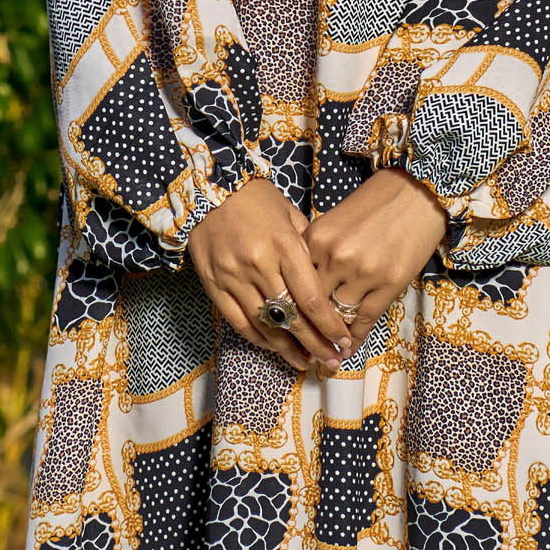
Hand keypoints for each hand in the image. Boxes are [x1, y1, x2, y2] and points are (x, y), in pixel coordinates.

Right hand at [188, 178, 355, 370]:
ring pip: (265, 325)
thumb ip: (307, 247)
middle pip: (292, 317)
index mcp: (284, 246)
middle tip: (331, 361)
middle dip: (314, 344)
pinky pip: (238, 322)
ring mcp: (233, 277)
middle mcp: (259, 264)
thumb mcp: (290, 214)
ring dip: (287, 348)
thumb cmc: (256, 199)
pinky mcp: (213, 285)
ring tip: (305, 362)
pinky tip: (274, 348)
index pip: (311, 298)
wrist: (206, 188)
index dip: (329, 326)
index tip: (343, 341)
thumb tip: (326, 279)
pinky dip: (258, 338)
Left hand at [305, 169, 449, 347]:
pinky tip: (349, 348)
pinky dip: (355, 337)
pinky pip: (365, 319)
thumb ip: (314, 252)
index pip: (294, 283)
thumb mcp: (333, 222)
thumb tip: (301, 289)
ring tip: (327, 353)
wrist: (415, 193)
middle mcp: (336, 257)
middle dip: (307, 328)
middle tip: (302, 348)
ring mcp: (363, 272)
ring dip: (332, 336)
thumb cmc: (372, 206)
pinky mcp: (389, 283)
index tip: (286, 327)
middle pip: (312, 304)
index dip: (289, 308)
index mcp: (316, 239)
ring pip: (338, 315)